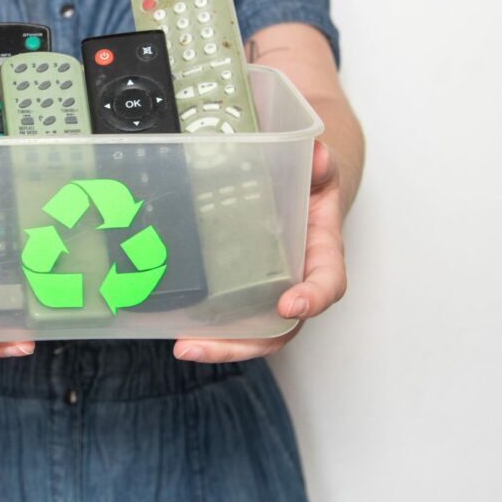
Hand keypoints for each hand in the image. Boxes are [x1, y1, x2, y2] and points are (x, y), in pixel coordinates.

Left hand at [173, 140, 346, 362]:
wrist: (300, 194)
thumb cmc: (312, 187)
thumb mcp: (319, 169)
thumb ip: (319, 164)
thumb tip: (313, 155)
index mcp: (322, 254)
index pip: (328, 283)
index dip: (312, 298)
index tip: (290, 305)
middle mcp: (298, 283)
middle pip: (280, 328)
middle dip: (244, 343)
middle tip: (203, 345)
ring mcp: (270, 293)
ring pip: (253, 333)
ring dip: (220, 346)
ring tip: (184, 347)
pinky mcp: (245, 292)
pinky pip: (231, 318)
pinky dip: (206, 328)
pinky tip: (173, 327)